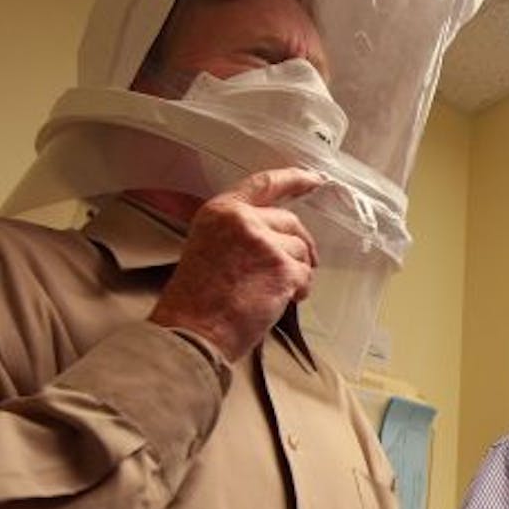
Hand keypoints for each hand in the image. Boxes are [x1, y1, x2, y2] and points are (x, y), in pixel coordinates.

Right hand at [149, 169, 323, 361]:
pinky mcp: (283, 268)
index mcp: (221, 211)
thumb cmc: (197, 299)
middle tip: (295, 267)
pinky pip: (306, 275)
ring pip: (301, 250)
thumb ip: (239, 232)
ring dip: (296, 272)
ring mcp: (265, 242)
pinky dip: (299, 291)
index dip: (294, 180)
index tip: (315, 178)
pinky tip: (279, 302)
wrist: (193, 330)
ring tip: (272, 292)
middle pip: (290, 222)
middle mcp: (243, 220)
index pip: (264, 184)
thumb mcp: (209, 246)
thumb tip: (276, 235)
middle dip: (298, 244)